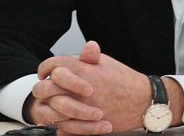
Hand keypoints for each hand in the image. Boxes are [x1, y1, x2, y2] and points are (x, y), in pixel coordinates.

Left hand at [32, 40, 152, 133]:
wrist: (141, 100)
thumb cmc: (125, 81)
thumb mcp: (105, 62)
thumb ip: (86, 58)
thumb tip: (73, 55)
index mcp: (81, 68)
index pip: (52, 65)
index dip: (45, 68)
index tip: (45, 72)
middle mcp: (77, 87)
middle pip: (44, 88)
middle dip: (42, 88)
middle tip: (46, 89)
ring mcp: (79, 106)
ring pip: (51, 109)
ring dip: (50, 107)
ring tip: (55, 105)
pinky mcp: (85, 123)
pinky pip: (63, 127)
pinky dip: (61, 125)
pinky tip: (65, 120)